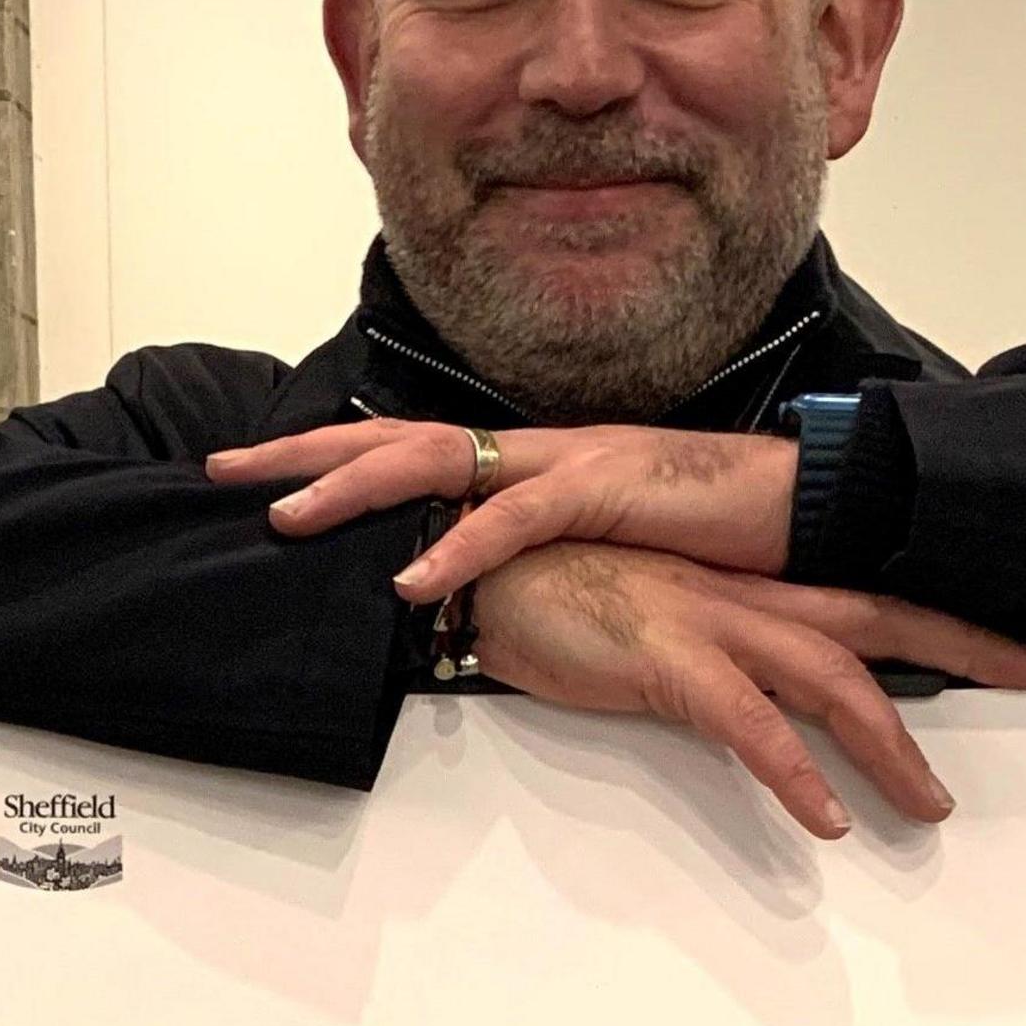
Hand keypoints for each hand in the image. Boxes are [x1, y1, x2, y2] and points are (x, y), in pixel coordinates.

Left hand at [211, 419, 794, 597]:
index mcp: (529, 459)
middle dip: (303, 454)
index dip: (328, 458)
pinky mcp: (604, 489)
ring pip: (435, 462)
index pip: (409, 447)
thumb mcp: (608, 544)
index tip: (256, 474)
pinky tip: (408, 580)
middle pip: (394, 437)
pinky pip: (513, 519)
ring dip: (355, 490)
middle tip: (222, 471)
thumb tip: (482, 587)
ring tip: (285, 520)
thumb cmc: (713, 528)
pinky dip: (456, 548)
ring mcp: (564, 460)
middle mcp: (533, 447)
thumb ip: (544, 556)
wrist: (803, 498)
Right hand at [468, 542, 1025, 839]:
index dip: (940, 617)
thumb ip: (707, 658)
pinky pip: (749, 724)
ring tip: (931, 806)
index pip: (865, 597)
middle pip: (880, 618)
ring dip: (890, 744)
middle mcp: (743, 594)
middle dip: (966, 643)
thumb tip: (753, 706)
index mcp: (744, 584)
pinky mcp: (667, 656)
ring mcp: (709, 620)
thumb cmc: (548, 589)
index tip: (1005, 640)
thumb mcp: (648, 621)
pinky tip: (827, 819)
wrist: (470, 560)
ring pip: (832, 677)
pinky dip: (794, 773)